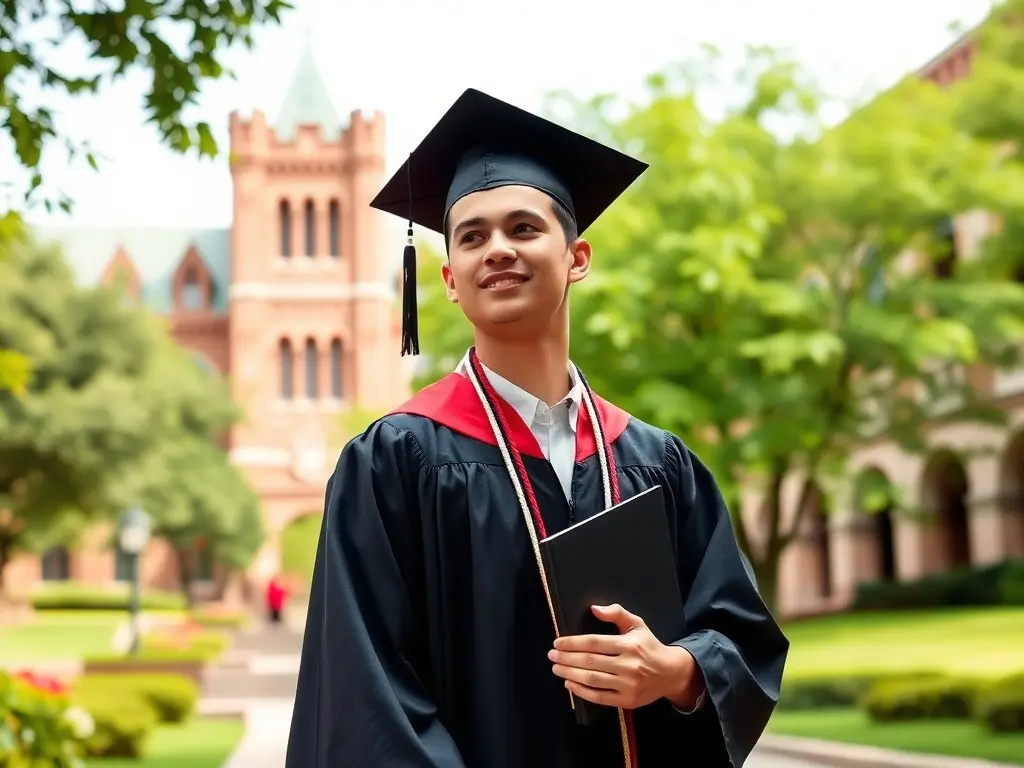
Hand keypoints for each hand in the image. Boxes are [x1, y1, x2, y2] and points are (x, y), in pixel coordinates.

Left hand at [548, 603, 701, 709]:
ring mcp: (628, 685)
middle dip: (567, 658)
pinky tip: (569, 683)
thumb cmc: (649, 646)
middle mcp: (629, 665)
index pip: (594, 643)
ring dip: (570, 673)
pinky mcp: (627, 700)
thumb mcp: (637, 624)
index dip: (573, 643)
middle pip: (590, 661)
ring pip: (592, 679)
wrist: (671, 673)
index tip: (557, 642)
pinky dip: (581, 691)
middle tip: (551, 655)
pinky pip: (599, 697)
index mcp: (629, 645)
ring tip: (556, 667)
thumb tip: (594, 608)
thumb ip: (616, 613)